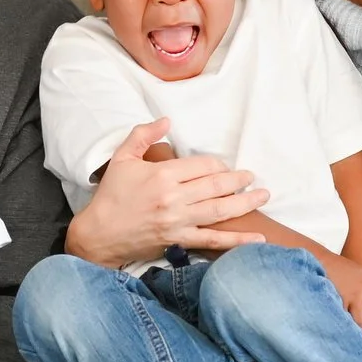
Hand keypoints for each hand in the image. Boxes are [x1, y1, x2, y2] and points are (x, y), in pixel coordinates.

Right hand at [64, 119, 269, 268]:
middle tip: (252, 177)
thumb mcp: (122, 158)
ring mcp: (178, 221)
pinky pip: (213, 240)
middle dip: (239, 180)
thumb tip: (167, 120)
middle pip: (216, 185)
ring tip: (263, 196)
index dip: (217, 164)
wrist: (99, 234)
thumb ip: (144, 135)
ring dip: (245, 202)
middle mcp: (174, 198)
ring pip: (220, 210)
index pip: (203, 165)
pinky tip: (257, 239)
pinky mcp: (179, 241)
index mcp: (163, 175)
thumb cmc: (111, 196)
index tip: (222, 166)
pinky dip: (236, 240)